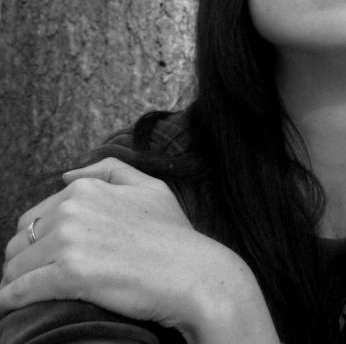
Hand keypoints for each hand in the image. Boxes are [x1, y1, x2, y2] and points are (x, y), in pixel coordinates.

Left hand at [0, 159, 279, 342]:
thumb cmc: (174, 235)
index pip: (35, 217)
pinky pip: (20, 290)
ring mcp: (70, 240)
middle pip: (20, 242)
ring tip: (26, 297)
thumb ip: (107, 171)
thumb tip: (67, 175)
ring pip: (15, 267)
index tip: (44, 260)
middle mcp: (73, 209)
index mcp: (86, 189)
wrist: (193, 273)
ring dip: (16, 283)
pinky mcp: (70, 274)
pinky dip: (11, 300)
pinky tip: (14, 308)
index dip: (36, 242)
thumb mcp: (149, 187)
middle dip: (24, 262)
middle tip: (37, 281)